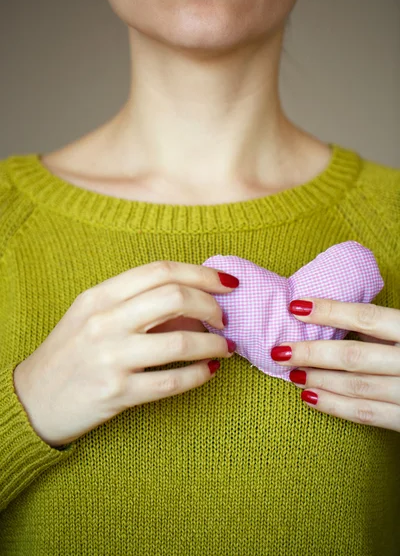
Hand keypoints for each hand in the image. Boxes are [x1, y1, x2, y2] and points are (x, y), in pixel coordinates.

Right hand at [13, 261, 237, 448]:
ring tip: (225, 347)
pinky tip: (209, 371)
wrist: (33, 400)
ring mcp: (111, 357)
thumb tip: (193, 302)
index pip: (160, 271)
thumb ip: (135, 304)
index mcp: (99, 296)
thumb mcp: (92, 316)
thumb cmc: (70, 353)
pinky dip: (199, 374)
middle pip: (175, 297)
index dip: (201, 273)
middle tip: (223, 318)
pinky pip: (171, 381)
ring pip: (180, 341)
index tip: (227, 283)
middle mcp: (105, 322)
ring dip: (213, 343)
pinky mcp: (117, 392)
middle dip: (211, 305)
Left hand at [271, 298, 399, 431]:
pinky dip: (335, 407)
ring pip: (357, 387)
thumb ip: (385, 327)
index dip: (330, 311)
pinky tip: (310, 399)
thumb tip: (338, 320)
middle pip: (355, 355)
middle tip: (280, 350)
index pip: (367, 317)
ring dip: (319, 380)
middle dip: (312, 353)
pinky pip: (368, 414)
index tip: (296, 306)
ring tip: (290, 374)